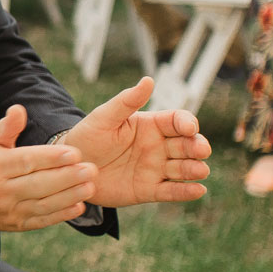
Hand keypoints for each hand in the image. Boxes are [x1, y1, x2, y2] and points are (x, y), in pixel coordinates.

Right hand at [0, 104, 97, 233]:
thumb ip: (6, 128)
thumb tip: (19, 109)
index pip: (26, 161)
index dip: (51, 157)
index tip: (75, 152)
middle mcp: (0, 190)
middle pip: (38, 184)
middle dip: (67, 177)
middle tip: (91, 169)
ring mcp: (9, 210)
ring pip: (43, 204)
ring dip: (70, 196)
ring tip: (91, 186)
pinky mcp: (17, 225)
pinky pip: (42, 220)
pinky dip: (62, 215)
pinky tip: (80, 206)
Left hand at [60, 77, 210, 208]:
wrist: (71, 168)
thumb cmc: (87, 138)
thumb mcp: (104, 118)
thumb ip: (126, 101)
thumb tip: (148, 80)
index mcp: (150, 125)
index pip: (177, 121)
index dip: (187, 123)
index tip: (190, 128)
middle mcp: (158, 147)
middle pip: (187, 145)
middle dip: (197, 146)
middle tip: (201, 150)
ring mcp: (155, 169)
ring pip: (184, 169)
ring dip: (195, 169)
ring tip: (200, 170)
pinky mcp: (149, 190)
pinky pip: (171, 192)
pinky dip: (186, 192)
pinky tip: (198, 190)